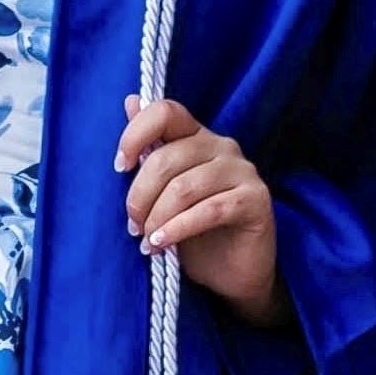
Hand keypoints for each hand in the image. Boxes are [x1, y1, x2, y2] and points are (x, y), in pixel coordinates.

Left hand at [118, 96, 287, 326]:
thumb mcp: (163, 191)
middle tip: (132, 224)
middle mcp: (223, 146)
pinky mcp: (256, 200)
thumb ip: (150, 150)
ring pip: (184, 187)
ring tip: (146, 239)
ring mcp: (243, 171)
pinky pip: (209, 210)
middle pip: (167, 157)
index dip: (136, 134)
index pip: (165, 111)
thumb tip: (131, 100)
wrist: (231, 274)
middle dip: (140, 195)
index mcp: (197, 136)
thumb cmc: (194, 230)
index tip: (119, 167)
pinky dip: (178, 229)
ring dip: (157, 217)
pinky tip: (162, 244)